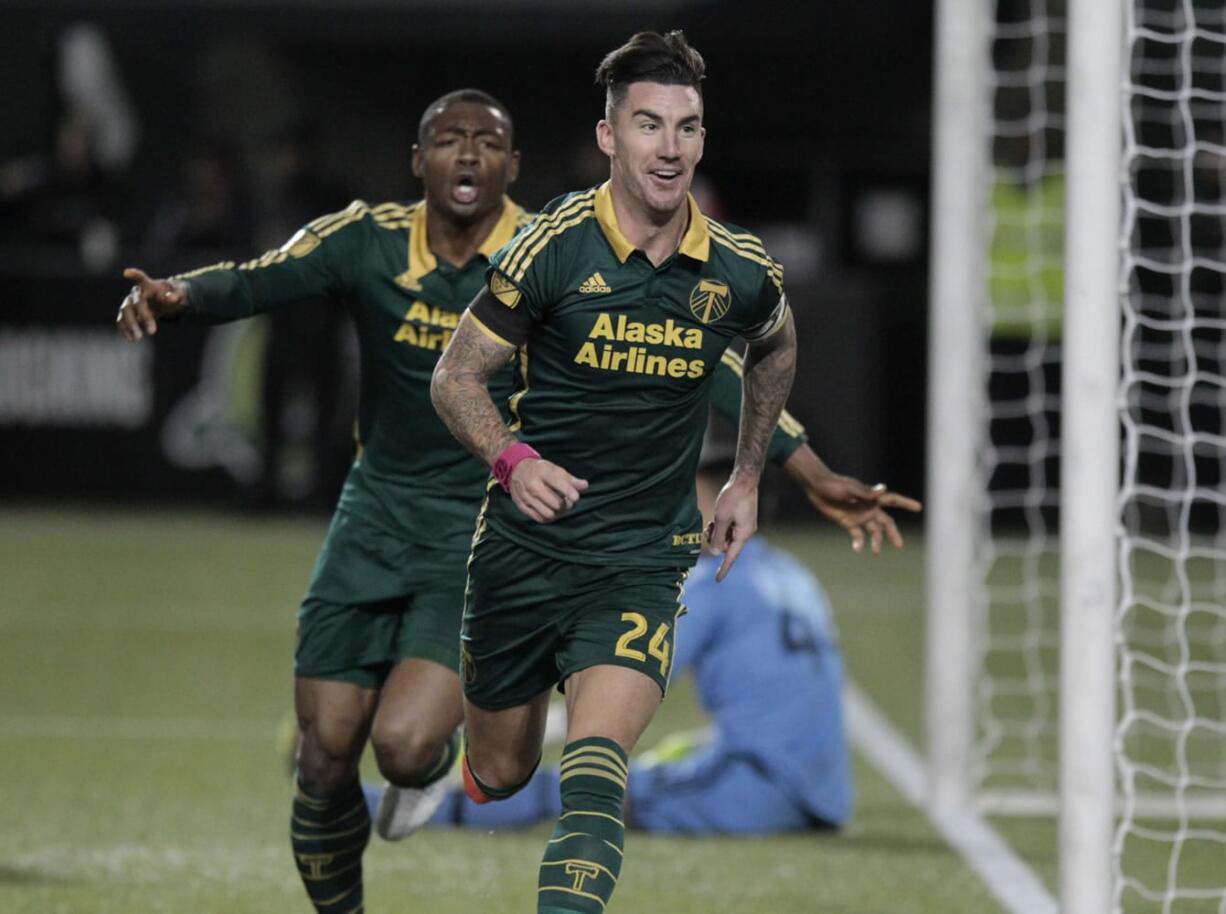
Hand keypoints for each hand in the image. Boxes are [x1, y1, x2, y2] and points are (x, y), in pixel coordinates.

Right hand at [116, 267, 188, 340]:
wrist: (161, 301)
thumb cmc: (170, 296)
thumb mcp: (177, 295)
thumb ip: (175, 295)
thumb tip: (172, 298)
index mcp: (148, 285)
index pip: (141, 278)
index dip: (134, 275)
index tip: (126, 272)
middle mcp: (136, 293)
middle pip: (136, 303)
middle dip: (144, 317)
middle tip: (153, 332)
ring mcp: (129, 302)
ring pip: (125, 312)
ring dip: (131, 325)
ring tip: (138, 338)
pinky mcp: (127, 313)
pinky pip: (122, 320)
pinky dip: (125, 329)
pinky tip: (130, 338)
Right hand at [508, 458, 588, 523]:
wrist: (516, 469)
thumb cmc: (540, 470)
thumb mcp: (555, 469)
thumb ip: (571, 479)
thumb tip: (585, 486)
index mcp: (543, 472)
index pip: (558, 483)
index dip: (569, 492)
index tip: (576, 497)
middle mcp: (533, 485)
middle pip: (556, 503)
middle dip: (566, 505)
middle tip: (568, 502)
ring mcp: (526, 497)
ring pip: (548, 514)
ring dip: (558, 513)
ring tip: (560, 507)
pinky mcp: (522, 506)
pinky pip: (539, 519)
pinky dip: (549, 518)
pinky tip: (551, 511)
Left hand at [705, 475, 757, 581]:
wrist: (745, 481)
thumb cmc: (733, 498)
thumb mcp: (721, 518)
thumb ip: (717, 537)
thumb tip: (715, 553)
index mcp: (743, 534)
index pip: (732, 556)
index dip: (724, 568)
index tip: (718, 580)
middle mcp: (746, 532)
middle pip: (727, 546)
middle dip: (715, 541)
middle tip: (708, 529)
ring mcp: (745, 526)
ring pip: (727, 537)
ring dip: (717, 533)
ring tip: (711, 523)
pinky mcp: (742, 519)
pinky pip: (730, 530)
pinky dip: (722, 528)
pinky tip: (716, 519)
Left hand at [784, 446, 920, 552]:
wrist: (816, 487)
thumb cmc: (834, 485)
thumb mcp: (850, 489)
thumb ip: (866, 492)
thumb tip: (884, 489)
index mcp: (872, 498)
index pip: (893, 500)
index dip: (906, 503)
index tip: (919, 507)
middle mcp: (868, 508)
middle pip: (886, 523)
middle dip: (893, 534)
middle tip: (900, 546)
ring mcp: (859, 516)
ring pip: (873, 532)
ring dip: (876, 541)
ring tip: (874, 551)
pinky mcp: (847, 522)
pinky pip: (857, 535)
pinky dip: (858, 543)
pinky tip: (857, 549)